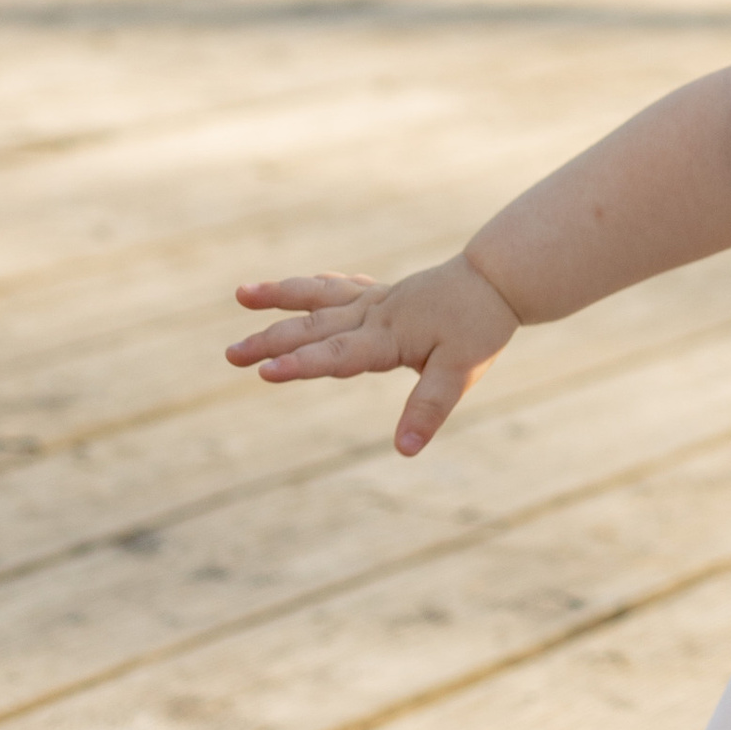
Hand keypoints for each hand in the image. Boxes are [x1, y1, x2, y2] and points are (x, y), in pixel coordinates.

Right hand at [227, 256, 520, 456]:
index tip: (264, 372)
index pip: (336, 355)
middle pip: (313, 329)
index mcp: (387, 337)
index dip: (300, 365)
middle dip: (270, 342)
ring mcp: (375, 300)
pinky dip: (314, 287)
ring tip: (241, 294)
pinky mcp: (384, 293)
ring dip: (279, 298)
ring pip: (318, 299)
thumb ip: (429, 408)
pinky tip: (296, 288)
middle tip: (231, 355)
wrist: (499, 279)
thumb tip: (404, 449)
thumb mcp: (462, 372)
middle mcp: (373, 315)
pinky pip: (339, 287)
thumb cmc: (480, 327)